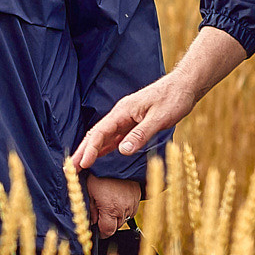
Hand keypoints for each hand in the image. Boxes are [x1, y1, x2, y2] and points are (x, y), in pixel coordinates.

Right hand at [74, 24, 244, 168]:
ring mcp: (126, 118)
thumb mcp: (159, 119)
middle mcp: (121, 114)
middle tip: (70, 167)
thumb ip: (140, 134)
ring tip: (79, 164)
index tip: (81, 163)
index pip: (100, 132)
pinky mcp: (133, 122)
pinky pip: (115, 136)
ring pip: (104, 136)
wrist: (183, 87)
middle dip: (83, 150)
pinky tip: (99, 155)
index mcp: (123, 111)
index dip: (89, 148)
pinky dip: (105, 147)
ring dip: (91, 149)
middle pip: (96, 134)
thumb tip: (122, 150)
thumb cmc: (173, 99)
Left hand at [82, 171, 141, 234]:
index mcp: (110, 209)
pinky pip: (130, 211)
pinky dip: (123, 210)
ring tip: (108, 204)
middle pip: (116, 227)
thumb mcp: (89, 191)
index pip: (107, 231)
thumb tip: (91, 222)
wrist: (117, 161)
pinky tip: (116, 201)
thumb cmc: (100, 174)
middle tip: (100, 215)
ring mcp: (132, 204)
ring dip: (116, 217)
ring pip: (123, 219)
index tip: (97, 230)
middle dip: (107, 224)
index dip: (101, 233)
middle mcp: (124, 209)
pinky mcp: (137, 199)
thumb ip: (91, 210)